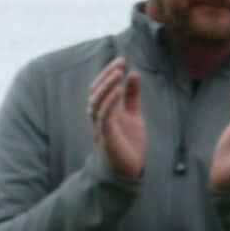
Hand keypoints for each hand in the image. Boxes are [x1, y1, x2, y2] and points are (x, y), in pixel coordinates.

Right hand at [90, 59, 146, 179]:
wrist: (128, 169)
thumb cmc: (128, 142)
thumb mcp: (133, 114)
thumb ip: (132, 95)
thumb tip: (133, 73)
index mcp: (103, 110)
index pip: (100, 87)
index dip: (109, 73)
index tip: (121, 60)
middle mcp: (98, 116)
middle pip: (96, 91)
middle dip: (107, 76)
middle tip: (120, 63)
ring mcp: (100, 126)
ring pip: (97, 101)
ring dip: (107, 86)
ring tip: (118, 73)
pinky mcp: (106, 136)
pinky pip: (104, 116)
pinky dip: (110, 102)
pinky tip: (119, 90)